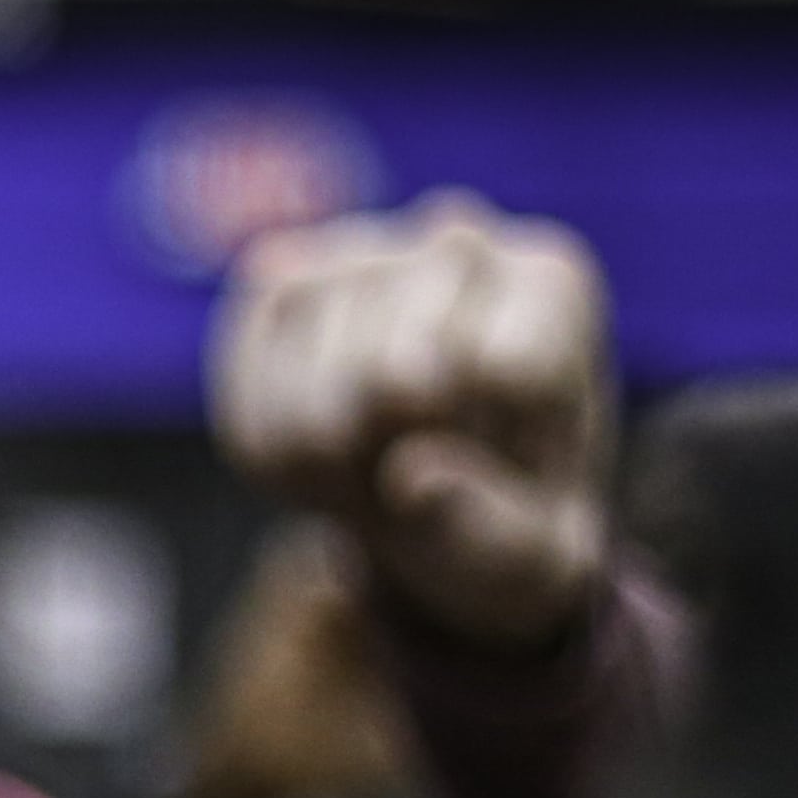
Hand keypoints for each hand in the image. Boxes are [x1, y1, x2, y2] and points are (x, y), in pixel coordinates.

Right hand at [211, 191, 615, 654]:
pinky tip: (309, 451)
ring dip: (326, 464)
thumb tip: (414, 477)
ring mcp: (362, 251)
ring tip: (365, 461)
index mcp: (552, 285)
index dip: (478, 460)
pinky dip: (264, 445)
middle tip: (414, 473)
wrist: (433, 494)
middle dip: (392, 464)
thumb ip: (494, 530)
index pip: (501, 376)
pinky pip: (245, 377)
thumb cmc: (502, 515)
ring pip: (311, 390)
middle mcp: (459, 240)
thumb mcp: (532, 557)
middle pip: (393, 380)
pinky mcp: (281, 279)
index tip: (495, 471)